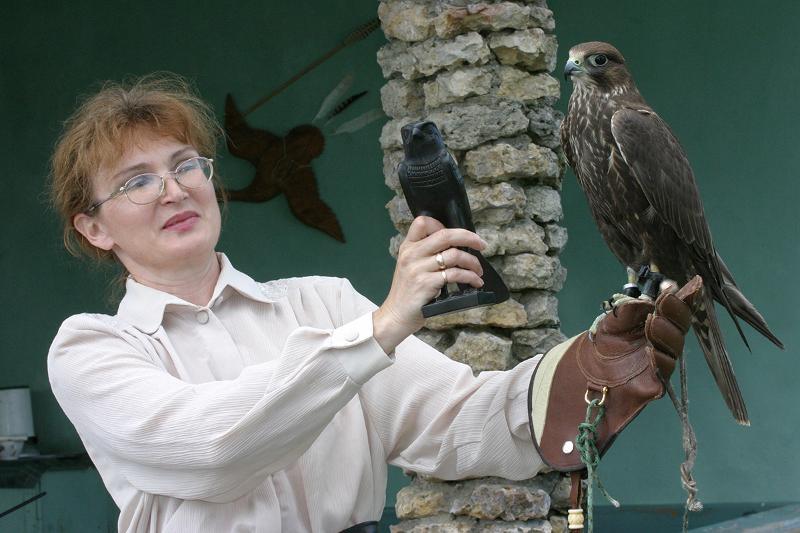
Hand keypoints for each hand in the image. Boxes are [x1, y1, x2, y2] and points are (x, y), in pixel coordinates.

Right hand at [373, 216, 486, 353]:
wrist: (396, 315)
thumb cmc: (407, 292)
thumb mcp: (410, 267)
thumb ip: (425, 254)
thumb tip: (454, 244)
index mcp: (408, 247)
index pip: (422, 222)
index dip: (442, 224)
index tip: (456, 236)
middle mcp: (412, 254)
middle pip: (445, 235)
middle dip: (468, 237)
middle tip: (482, 244)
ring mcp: (418, 269)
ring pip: (454, 255)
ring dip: (472, 262)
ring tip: (478, 270)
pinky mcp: (426, 284)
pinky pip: (455, 274)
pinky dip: (470, 277)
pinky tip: (475, 282)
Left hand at [529, 276, 700, 470]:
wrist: (585, 374)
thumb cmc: (604, 345)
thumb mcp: (612, 322)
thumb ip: (628, 311)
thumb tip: (646, 301)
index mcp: (657, 325)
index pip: (676, 311)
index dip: (686, 299)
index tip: (693, 284)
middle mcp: (663, 344)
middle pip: (679, 328)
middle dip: (676, 312)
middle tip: (667, 299)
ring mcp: (660, 364)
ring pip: (673, 349)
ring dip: (666, 333)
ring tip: (655, 320)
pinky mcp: (654, 385)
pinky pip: (662, 374)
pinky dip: (659, 361)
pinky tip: (653, 351)